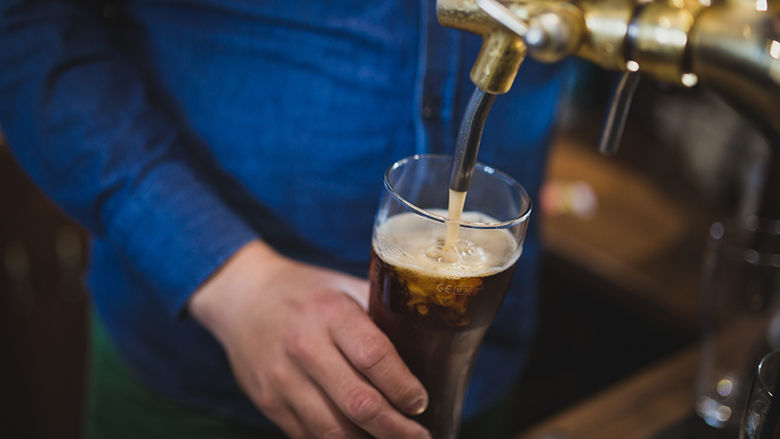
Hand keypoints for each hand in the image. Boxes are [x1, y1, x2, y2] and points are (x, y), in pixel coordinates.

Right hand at [189, 240, 430, 438]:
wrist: (241, 296)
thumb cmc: (305, 292)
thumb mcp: (343, 287)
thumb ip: (380, 313)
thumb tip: (429, 343)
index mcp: (330, 313)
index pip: (374, 357)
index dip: (403, 386)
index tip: (421, 401)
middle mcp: (305, 346)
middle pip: (359, 403)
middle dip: (397, 429)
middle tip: (420, 435)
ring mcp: (283, 379)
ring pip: (333, 430)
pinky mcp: (268, 402)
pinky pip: (309, 436)